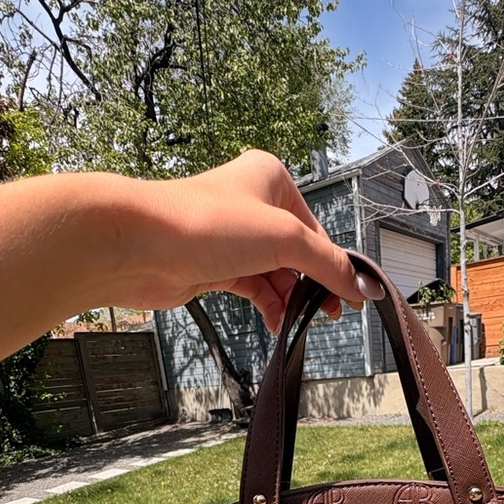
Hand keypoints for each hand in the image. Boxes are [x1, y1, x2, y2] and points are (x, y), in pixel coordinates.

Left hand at [112, 150, 384, 331]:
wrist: (138, 245)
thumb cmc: (203, 223)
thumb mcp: (283, 239)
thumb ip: (328, 264)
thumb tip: (364, 285)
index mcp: (271, 180)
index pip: (317, 228)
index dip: (337, 264)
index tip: (357, 295)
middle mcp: (251, 204)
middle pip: (298, 252)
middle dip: (314, 284)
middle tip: (332, 314)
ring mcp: (231, 238)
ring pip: (276, 273)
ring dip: (291, 299)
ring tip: (303, 322)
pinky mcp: (213, 266)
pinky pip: (253, 288)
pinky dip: (269, 305)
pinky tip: (279, 323)